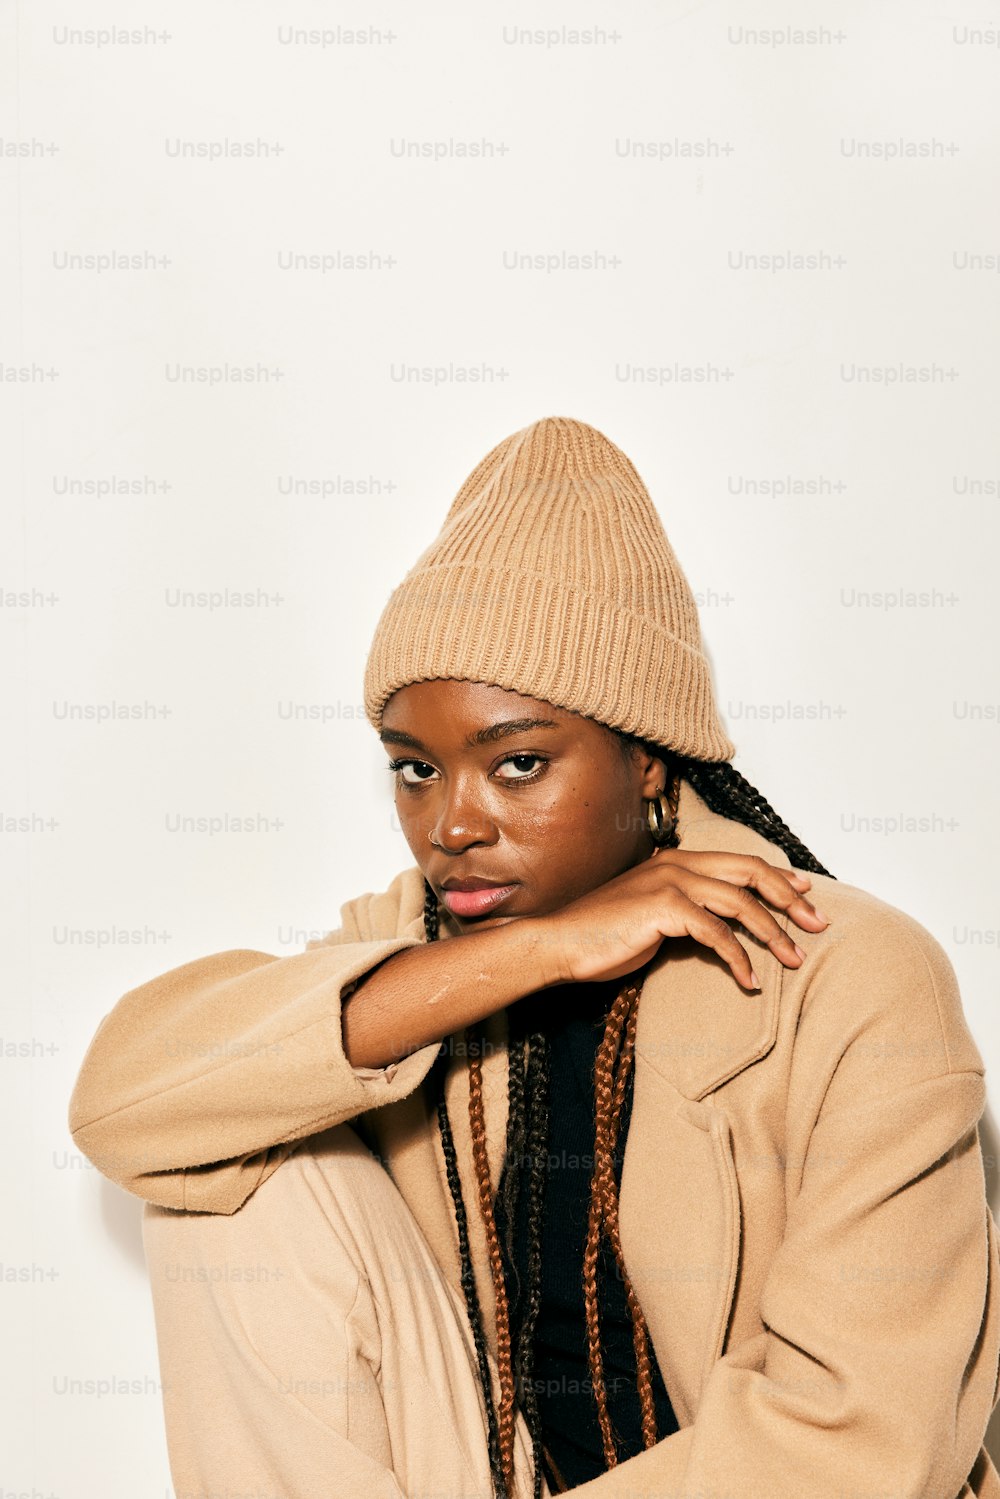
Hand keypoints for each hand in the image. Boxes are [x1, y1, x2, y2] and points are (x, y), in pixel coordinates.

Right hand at [530, 849, 830, 990]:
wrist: (560, 942)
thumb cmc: (604, 935)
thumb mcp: (653, 915)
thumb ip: (687, 910)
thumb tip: (722, 926)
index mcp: (677, 860)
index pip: (742, 861)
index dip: (779, 877)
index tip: (806, 896)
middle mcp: (679, 864)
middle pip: (752, 872)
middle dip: (791, 899)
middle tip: (818, 926)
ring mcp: (671, 882)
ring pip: (742, 903)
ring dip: (774, 934)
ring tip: (793, 960)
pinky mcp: (664, 907)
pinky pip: (717, 933)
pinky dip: (739, 959)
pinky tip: (748, 981)